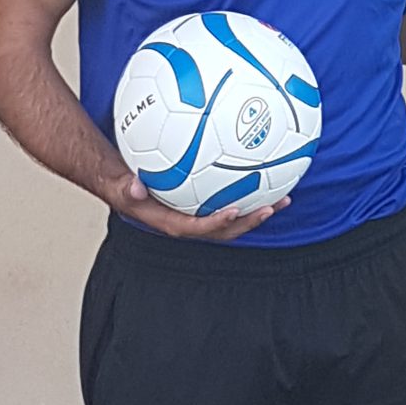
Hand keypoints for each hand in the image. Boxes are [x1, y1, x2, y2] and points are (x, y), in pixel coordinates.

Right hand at [104, 170, 288, 240]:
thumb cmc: (126, 187)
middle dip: (249, 221)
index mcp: (174, 223)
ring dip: (259, 210)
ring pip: (235, 217)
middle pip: (226, 228)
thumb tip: (136, 188)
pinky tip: (268, 176)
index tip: (234, 211)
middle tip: (271, 207)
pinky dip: (250, 193)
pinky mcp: (207, 204)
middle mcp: (192, 223)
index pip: (199, 228)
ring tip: (284, 197)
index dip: (218, 223)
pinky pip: (232, 200)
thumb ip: (127, 189)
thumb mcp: (121, 188)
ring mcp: (202, 215)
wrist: (127, 186)